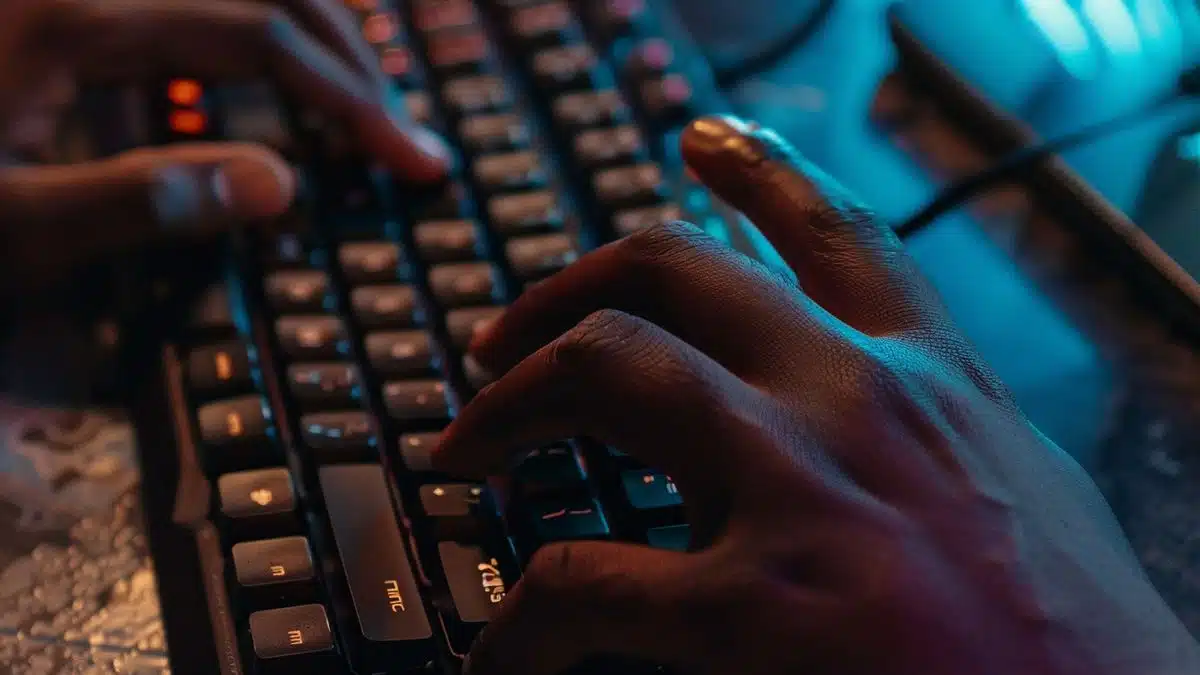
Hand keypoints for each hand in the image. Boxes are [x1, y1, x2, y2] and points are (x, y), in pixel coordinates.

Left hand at [0, 0, 447, 291]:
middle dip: (346, 54)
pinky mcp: (63, 11)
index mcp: (75, 15)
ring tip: (353, 88)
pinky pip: (182, 2)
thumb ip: (143, 200)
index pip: (260, 34)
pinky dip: (242, 24)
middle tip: (397, 133)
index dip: (351, 97)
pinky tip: (260, 66)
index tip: (413, 160)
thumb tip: (279, 184)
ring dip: (303, 25)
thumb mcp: (8, 227)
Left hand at [432, 117, 1199, 674]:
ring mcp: (809, 489)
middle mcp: (864, 400)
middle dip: (559, 292)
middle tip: (500, 337)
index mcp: (935, 382)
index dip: (760, 171)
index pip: (836, 233)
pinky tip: (510, 649)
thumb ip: (944, 444)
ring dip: (509, 400)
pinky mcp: (764, 607)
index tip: (700, 140)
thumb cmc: (1083, 646)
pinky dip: (526, 619)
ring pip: (609, 365)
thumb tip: (873, 443)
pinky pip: (583, 582)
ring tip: (463, 447)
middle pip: (672, 270)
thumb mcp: (1026, 498)